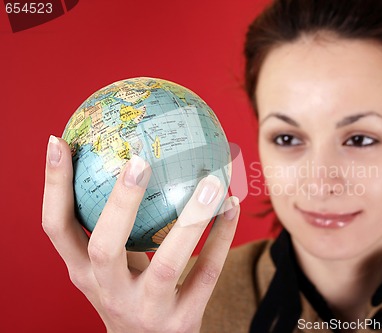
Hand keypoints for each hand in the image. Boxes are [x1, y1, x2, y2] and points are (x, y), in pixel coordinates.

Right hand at [42, 136, 239, 332]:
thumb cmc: (128, 293)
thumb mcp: (109, 267)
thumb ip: (112, 226)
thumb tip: (125, 157)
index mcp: (83, 272)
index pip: (55, 228)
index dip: (54, 186)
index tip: (59, 141)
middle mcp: (109, 292)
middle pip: (105, 247)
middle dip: (121, 203)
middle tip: (140, 160)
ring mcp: (147, 309)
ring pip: (168, 263)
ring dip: (192, 219)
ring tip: (211, 182)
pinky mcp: (182, 320)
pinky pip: (206, 273)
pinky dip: (221, 238)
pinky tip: (232, 206)